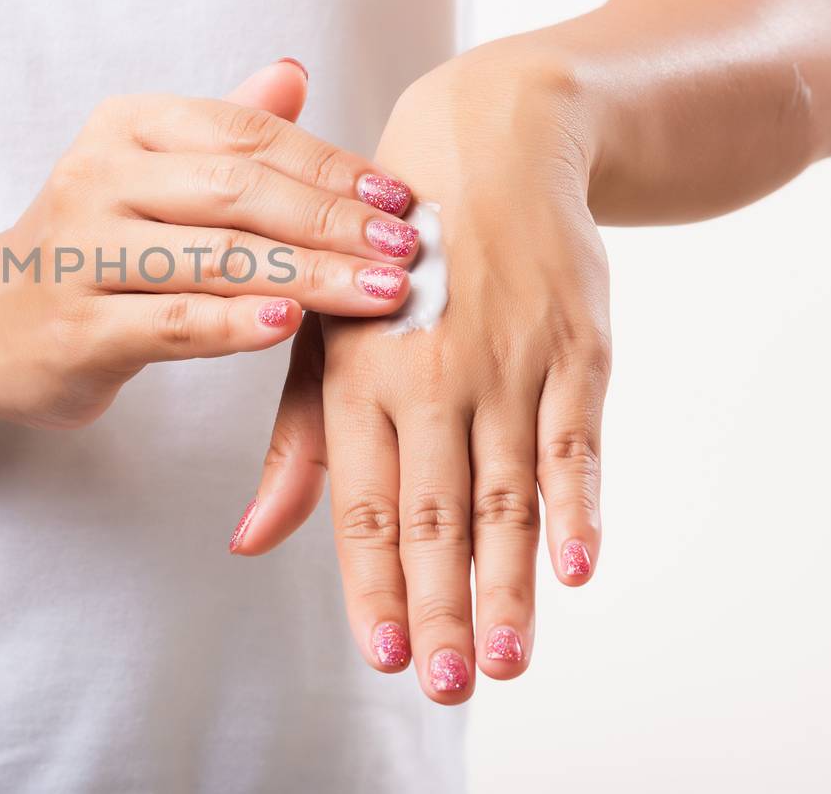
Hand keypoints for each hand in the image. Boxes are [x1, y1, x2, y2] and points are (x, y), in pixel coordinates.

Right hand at [0, 60, 422, 428]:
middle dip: (333, 220)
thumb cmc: (87, 249)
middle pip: (237, 190)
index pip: (247, 135)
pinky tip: (290, 324)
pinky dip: (234, 322)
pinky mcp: (75, 327)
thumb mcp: (145, 176)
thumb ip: (220, 130)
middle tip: (406, 249)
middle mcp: (97, 177)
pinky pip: (170, 320)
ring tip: (378, 293)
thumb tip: (293, 72)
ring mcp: (81, 252)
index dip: (331, 165)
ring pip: (213, 256)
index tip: (399, 198)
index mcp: (126, 129)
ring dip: (307, 274)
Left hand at [231, 45, 611, 703]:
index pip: (364, 504)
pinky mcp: (574, 347)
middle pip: (437, 515)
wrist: (486, 145)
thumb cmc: (385, 256)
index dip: (374, 584)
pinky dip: (578, 504)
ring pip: (506, 492)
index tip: (381, 654)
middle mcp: (429, 374)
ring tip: (503, 658)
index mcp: (357, 374)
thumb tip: (252, 537)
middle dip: (439, 608)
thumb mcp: (324, 335)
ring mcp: (507, 361)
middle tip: (442, 684)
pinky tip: (577, 567)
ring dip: (507, 581)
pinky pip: (576, 439)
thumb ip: (296, 445)